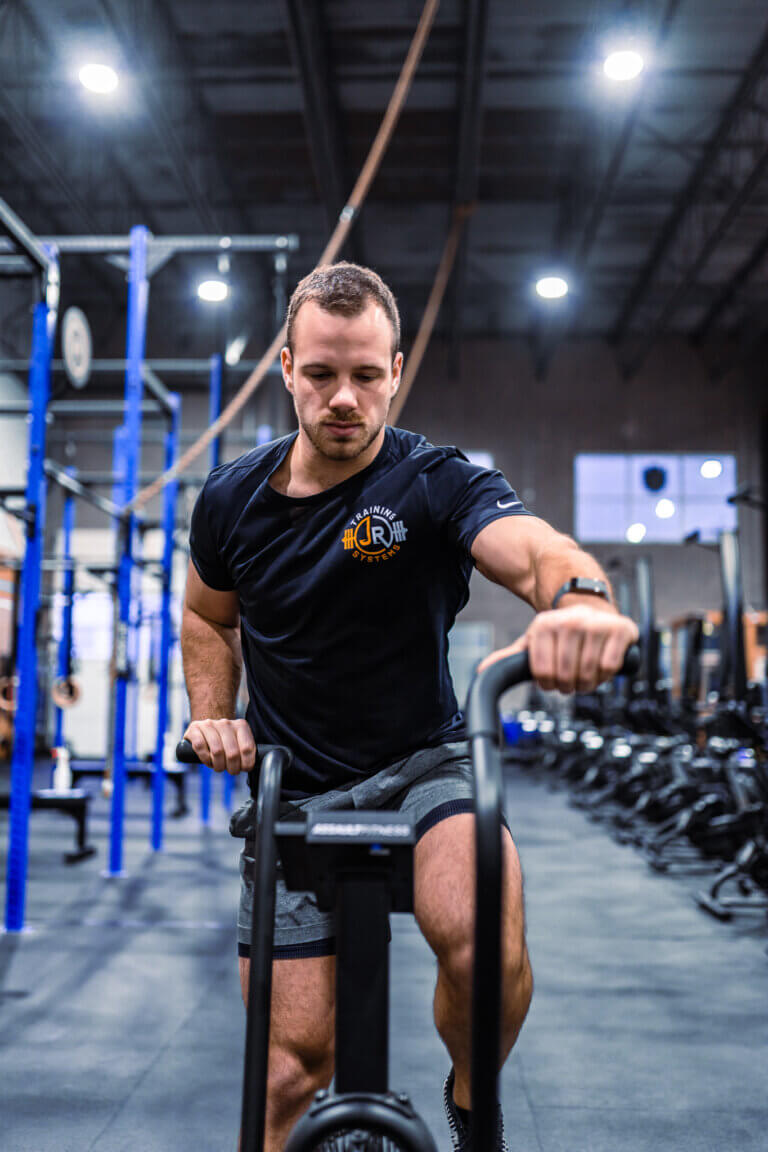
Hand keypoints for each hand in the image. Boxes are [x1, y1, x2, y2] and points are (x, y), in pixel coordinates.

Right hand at [183, 717, 256, 774]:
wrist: (205, 726)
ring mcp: (209, 725)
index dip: (246, 763)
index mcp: (240, 726)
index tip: (243, 768)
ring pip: (217, 751)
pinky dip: (205, 759)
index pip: (247, 748)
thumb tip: (250, 767)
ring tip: (219, 767)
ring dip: (219, 765)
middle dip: (232, 768)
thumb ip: (246, 751)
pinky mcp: (194, 729)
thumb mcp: (239, 742)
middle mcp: (225, 723)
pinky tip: (208, 761)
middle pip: (232, 753)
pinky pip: (200, 747)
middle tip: (231, 770)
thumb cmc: (224, 739)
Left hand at [477, 604, 638, 693]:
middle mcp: (569, 621)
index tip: (552, 680)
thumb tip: (482, 670)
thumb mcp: (533, 641)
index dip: (548, 684)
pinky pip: (609, 668)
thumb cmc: (560, 631)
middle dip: (568, 686)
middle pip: (566, 676)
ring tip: (585, 673)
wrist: (590, 605)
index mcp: (544, 625)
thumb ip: (510, 657)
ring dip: (588, 683)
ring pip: (589, 674)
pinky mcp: (620, 629)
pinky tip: (601, 667)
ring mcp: (596, 624)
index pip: (542, 674)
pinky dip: (606, 676)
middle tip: (571, 679)